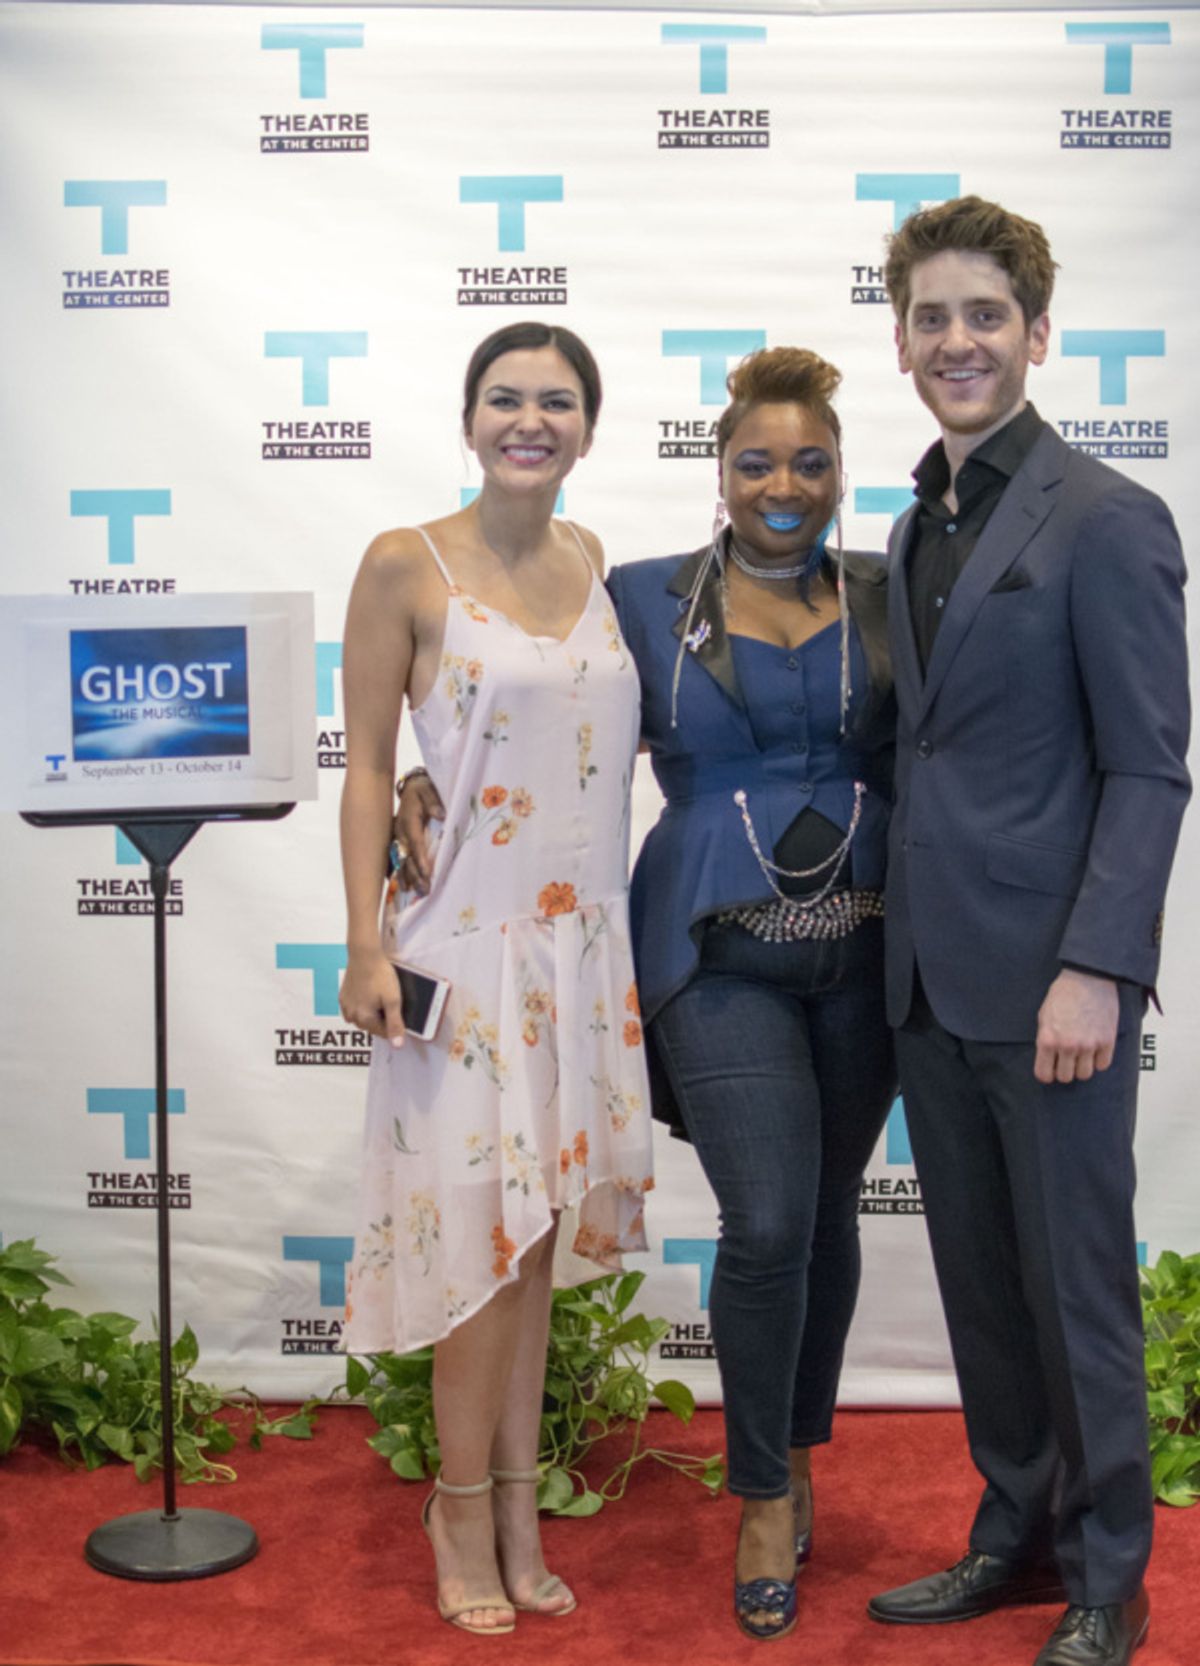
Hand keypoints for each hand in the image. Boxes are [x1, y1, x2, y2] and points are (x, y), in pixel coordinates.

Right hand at [340, 950, 404, 1046]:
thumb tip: (397, 1046)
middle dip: (381, 1021)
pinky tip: (368, 996)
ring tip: (379, 1001)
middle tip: (390, 1006)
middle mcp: (351, 1015)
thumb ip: (395, 1024)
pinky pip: (352, 1009)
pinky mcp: (342, 996)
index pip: (382, 1033)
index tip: (399, 1015)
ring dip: (370, 1015)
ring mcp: (345, 1006)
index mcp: (364, 1019)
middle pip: (371, 1026)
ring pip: (360, 1018)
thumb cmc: (380, 976)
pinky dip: (360, 1007)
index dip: (393, 1026)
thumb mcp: (393, 1000)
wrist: (364, 955)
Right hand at [393, 773, 445, 893]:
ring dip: (407, 877)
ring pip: (401, 860)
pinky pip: (397, 860)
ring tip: (414, 892)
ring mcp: (397, 838)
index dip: (421, 858)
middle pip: (407, 856)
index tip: (428, 873)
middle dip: (415, 874)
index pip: (416, 842)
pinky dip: (400, 873)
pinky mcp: (398, 842)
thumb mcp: (428, 790)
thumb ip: (433, 801)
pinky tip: (404, 887)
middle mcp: (400, 831)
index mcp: (408, 820)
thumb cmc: (423, 789)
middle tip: (425, 890)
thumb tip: (440, 814)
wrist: (411, 786)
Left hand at [1034, 969, 1118, 1083]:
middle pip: (1066, 1078)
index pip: (1044, 1074)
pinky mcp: (1107, 1041)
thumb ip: (1045, 1038)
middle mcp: (1068, 1046)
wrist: (1088, 978)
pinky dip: (1099, 1060)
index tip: (1050, 1070)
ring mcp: (1089, 1045)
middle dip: (1064, 1071)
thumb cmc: (1064, 993)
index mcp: (1048, 1039)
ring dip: (1082, 1067)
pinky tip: (1095, 1050)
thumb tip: (1047, 1056)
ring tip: (1081, 1055)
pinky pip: (1103, 1065)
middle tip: (1066, 1061)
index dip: (1046, 1074)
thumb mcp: (1044, 1015)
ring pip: (1085, 1075)